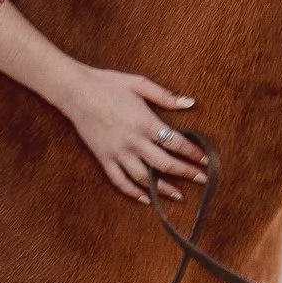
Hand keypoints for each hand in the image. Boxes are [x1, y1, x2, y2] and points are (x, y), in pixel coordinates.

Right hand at [56, 64, 200, 205]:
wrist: (76, 91)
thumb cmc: (108, 84)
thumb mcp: (139, 83)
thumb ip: (165, 96)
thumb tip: (189, 102)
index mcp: (144, 122)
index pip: (175, 142)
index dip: (193, 153)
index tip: (206, 159)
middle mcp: (133, 141)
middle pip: (164, 164)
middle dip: (186, 172)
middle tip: (202, 179)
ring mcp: (117, 152)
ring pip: (144, 178)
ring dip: (163, 188)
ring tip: (178, 195)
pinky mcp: (104, 158)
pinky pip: (119, 181)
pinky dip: (133, 193)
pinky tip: (146, 199)